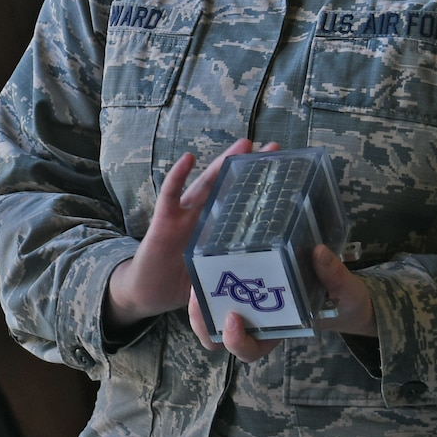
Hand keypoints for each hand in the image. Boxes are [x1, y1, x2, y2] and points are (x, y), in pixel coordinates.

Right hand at [105, 138, 274, 325]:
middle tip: (275, 146)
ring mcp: (184, 216)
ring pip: (206, 184)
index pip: (243, 204)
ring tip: (243, 144)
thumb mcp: (216, 276)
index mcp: (217, 230)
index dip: (262, 188)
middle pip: (229, 186)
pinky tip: (187, 159)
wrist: (148, 293)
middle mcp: (203, 218)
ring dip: (222, 163)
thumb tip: (272, 278)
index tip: (288, 173)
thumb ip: (235, 270)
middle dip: (250, 167)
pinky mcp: (164, 221)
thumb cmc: (183, 285)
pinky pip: (170, 195)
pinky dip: (178, 176)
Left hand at [189, 242, 376, 361]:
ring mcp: (251, 306)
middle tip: (197, 296)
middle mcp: (258, 323)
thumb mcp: (346, 292)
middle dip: (202, 321)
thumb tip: (319, 253)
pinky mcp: (249, 285)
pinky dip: (212, 276)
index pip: (249, 349)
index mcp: (278, 333)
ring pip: (213, 312)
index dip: (236, 340)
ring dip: (200, 299)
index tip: (233, 318)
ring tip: (196, 274)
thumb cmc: (345, 302)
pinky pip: (223, 286)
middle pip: (218, 336)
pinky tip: (208, 253)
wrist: (345, 296)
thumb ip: (334, 278)